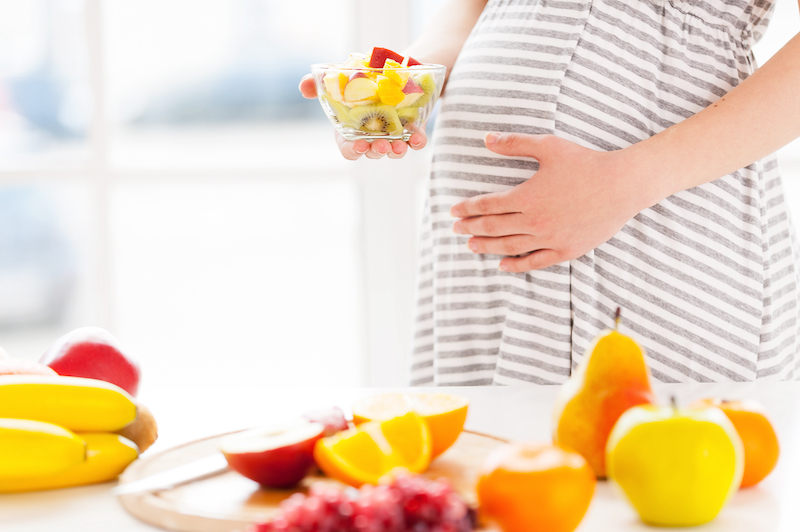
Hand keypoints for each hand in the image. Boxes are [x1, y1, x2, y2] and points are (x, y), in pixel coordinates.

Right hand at [299, 74, 427, 159]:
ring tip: (399, 146)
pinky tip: (418, 138)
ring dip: (396, 151)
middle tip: (381, 145)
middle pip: (372, 151)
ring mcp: (393, 134)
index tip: (357, 147)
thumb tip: (303, 87)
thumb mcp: (340, 76)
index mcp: (351, 128)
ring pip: (393, 151)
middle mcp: (371, 135)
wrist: (394, 66)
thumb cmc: (362, 76)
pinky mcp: (412, 129)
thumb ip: (318, 84)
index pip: (348, 149)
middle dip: (376, 151)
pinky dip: (417, 142)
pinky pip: (415, 141)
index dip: (352, 151)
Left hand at [451, 133, 650, 271]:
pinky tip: (502, 265)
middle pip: (493, 228)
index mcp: (526, 197)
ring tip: (471, 246)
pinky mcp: (566, 250)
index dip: (468, 208)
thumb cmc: (585, 163)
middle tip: (456, 229)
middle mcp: (534, 221)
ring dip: (487, 247)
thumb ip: (515, 144)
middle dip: (471, 228)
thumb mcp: (549, 146)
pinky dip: (516, 265)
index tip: (454, 210)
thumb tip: (486, 139)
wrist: (622, 185)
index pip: (487, 206)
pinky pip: (535, 262)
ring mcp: (550, 238)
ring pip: (509, 247)